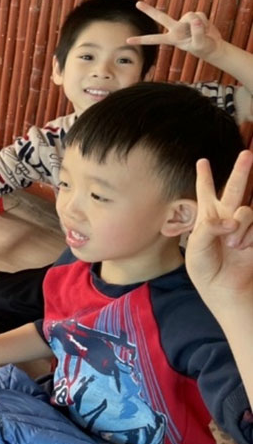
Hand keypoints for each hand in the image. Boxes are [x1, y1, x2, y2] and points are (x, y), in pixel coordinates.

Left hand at [128, 2, 222, 60]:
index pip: (154, 39)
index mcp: (172, 38)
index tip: (127, 40)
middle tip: (137, 4)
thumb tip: (194, 19)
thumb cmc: (204, 48)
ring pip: (191, 16)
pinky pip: (200, 15)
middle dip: (149, 10)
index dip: (142, 40)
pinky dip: (205, 22)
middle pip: (160, 17)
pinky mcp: (193, 16)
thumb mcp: (200, 44)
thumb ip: (197, 32)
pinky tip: (206, 28)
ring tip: (203, 33)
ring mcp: (184, 21)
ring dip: (200, 24)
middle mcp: (175, 28)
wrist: (212, 46)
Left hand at [186, 150, 252, 307]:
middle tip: (246, 154)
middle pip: (235, 189)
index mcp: (207, 217)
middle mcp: (227, 217)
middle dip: (241, 171)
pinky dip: (247, 234)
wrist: (225, 289)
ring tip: (232, 244)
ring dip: (239, 225)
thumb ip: (209, 229)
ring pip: (246, 211)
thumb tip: (231, 220)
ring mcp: (244, 226)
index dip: (205, 177)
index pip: (205, 193)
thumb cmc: (206, 269)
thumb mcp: (196, 248)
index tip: (202, 161)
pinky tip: (242, 246)